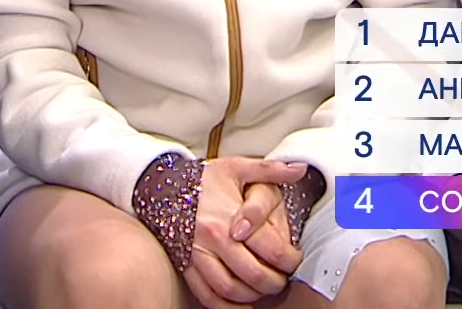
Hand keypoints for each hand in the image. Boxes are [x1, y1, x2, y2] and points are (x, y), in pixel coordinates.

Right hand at [183, 157, 307, 307]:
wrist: (161, 184)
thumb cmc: (202, 178)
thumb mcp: (237, 167)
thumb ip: (271, 170)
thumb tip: (300, 168)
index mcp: (230, 216)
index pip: (272, 250)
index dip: (291, 260)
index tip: (295, 260)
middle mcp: (214, 239)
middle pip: (254, 275)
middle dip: (275, 282)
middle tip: (282, 279)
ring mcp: (197, 255)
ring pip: (231, 289)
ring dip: (253, 295)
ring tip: (263, 289)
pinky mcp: (185, 266)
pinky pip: (207, 295)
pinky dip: (226, 306)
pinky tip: (240, 304)